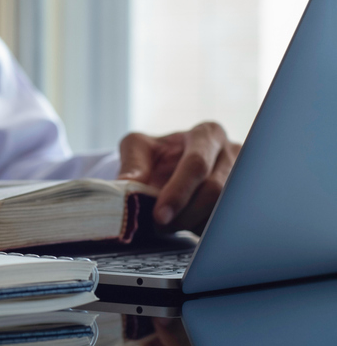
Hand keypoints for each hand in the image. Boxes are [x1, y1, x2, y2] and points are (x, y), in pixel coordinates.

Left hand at [117, 122, 240, 234]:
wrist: (171, 168)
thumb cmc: (157, 154)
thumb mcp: (138, 148)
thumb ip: (133, 164)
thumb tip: (125, 184)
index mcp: (207, 135)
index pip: (197, 164)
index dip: (178, 192)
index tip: (160, 215)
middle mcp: (230, 154)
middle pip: (214, 190)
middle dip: (184, 214)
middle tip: (161, 226)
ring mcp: (241, 180)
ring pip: (223, 210)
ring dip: (193, 223)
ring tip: (170, 225)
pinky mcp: (240, 203)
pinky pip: (226, 223)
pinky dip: (202, 230)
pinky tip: (186, 227)